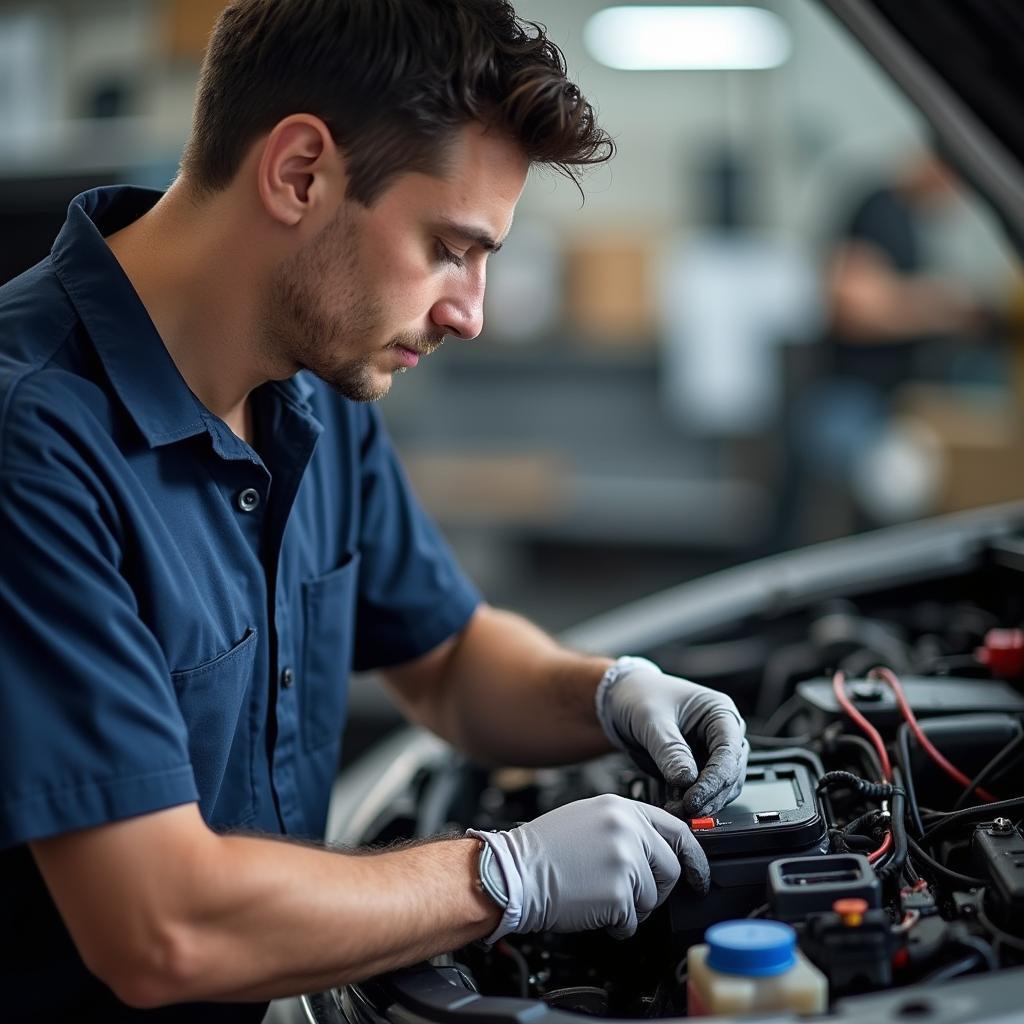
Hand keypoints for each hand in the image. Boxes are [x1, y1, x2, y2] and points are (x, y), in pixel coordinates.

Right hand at [468, 794, 707, 942]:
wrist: (513, 872)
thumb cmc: (543, 850)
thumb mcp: (588, 819)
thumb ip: (625, 827)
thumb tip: (657, 849)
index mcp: (620, 808)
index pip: (676, 829)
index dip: (691, 855)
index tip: (697, 872)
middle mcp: (627, 829)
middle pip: (670, 867)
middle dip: (655, 888)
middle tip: (629, 893)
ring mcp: (625, 860)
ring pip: (652, 897)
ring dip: (631, 907)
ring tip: (599, 896)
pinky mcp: (619, 892)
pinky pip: (633, 920)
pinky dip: (616, 923)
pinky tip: (592, 909)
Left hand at [597, 657, 747, 816]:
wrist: (621, 699)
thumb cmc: (640, 695)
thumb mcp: (651, 719)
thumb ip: (669, 750)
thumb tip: (686, 780)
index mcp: (720, 713)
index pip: (729, 752)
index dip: (715, 780)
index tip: (694, 799)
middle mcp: (722, 734)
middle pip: (730, 774)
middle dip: (708, 796)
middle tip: (685, 811)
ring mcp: (711, 752)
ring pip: (719, 789)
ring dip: (700, 803)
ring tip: (675, 810)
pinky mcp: (697, 768)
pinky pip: (700, 792)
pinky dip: (688, 801)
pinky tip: (672, 805)